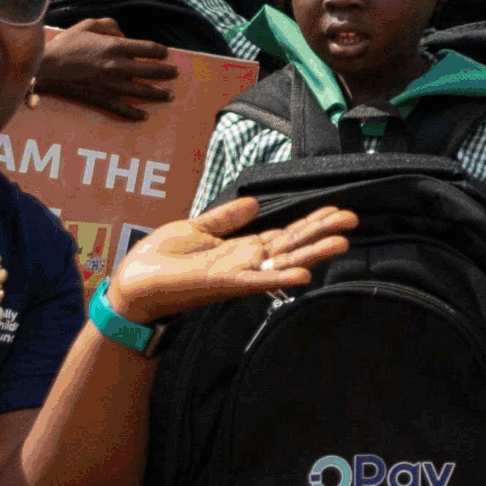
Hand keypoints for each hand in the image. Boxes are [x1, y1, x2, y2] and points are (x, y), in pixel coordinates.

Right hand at [36, 21, 176, 119]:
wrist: (45, 69)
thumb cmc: (66, 45)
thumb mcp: (87, 25)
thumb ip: (109, 25)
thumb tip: (123, 33)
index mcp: (116, 47)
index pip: (148, 49)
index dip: (161, 51)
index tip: (166, 53)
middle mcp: (118, 67)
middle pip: (152, 71)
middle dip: (166, 72)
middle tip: (174, 73)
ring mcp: (112, 86)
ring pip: (143, 92)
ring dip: (159, 94)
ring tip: (170, 95)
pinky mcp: (102, 100)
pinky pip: (123, 109)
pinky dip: (135, 114)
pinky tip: (144, 115)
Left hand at [103, 193, 360, 326]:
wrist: (132, 282)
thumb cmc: (159, 259)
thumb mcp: (196, 226)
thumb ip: (226, 217)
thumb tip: (255, 201)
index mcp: (241, 248)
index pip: (285, 234)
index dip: (311, 222)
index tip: (338, 210)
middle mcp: (246, 262)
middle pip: (292, 245)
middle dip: (322, 232)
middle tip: (353, 220)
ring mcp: (238, 274)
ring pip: (283, 263)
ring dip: (312, 254)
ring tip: (342, 242)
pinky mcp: (223, 284)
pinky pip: (257, 282)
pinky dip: (280, 280)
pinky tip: (303, 277)